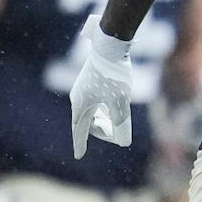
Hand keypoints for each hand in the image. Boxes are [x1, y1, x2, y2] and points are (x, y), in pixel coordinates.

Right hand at [69, 14, 134, 156]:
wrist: (110, 46)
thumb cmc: (113, 76)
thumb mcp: (121, 104)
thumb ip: (122, 125)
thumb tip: (124, 142)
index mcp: (81, 106)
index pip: (80, 131)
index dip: (80, 144)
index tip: (79, 155)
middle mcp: (78, 98)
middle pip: (88, 122)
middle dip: (102, 130)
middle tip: (117, 134)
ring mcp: (83, 87)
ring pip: (92, 111)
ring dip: (104, 118)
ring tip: (117, 117)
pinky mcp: (90, 79)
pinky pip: (94, 100)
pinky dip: (103, 107)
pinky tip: (114, 103)